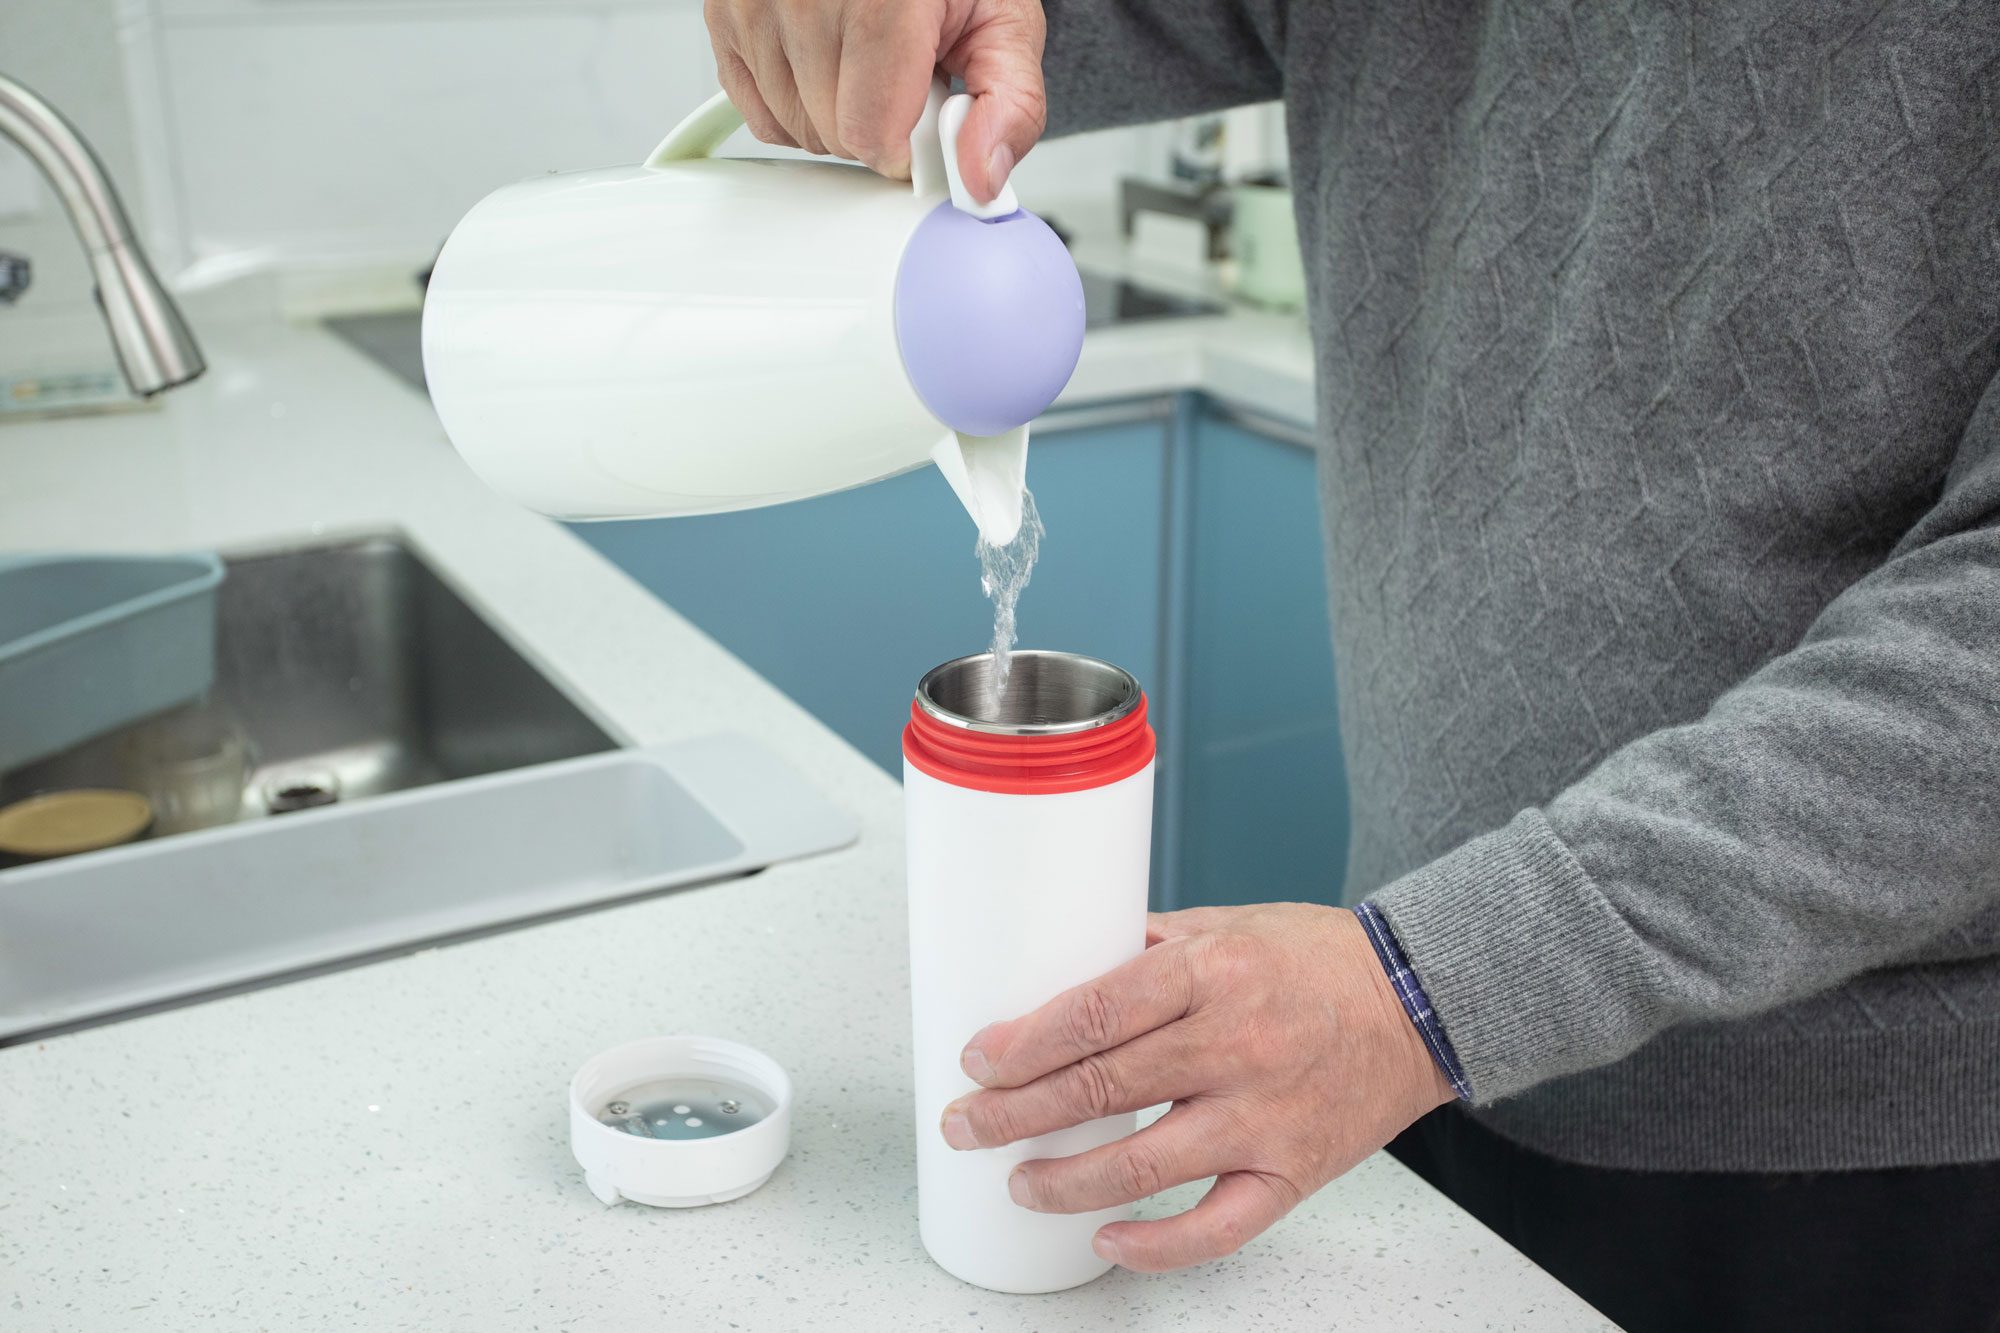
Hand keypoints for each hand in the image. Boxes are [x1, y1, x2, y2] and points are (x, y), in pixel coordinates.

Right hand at [701, 0, 1046, 200]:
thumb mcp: (1002, 22)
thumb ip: (1010, 106)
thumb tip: (980, 178)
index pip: (868, 133)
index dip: (907, 146)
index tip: (927, 116)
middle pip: (832, 135)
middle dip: (877, 124)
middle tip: (903, 71)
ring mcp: (755, 3)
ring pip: (796, 130)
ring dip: (836, 116)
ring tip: (867, 58)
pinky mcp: (726, 16)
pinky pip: (761, 114)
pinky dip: (797, 106)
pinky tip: (828, 64)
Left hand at [938, 904, 1455, 1271]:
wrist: (1422, 1003)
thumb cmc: (1319, 959)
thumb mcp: (1227, 923)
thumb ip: (1147, 948)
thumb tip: (1059, 965)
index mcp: (1215, 972)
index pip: (1095, 1013)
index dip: (1024, 1044)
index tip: (979, 1061)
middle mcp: (1237, 1045)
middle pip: (1101, 1087)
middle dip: (1016, 1113)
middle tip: (966, 1125)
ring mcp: (1265, 1117)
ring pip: (1142, 1166)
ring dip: (1064, 1181)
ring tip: (1018, 1181)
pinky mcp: (1293, 1172)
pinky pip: (1215, 1226)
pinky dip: (1155, 1244)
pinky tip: (1105, 1237)